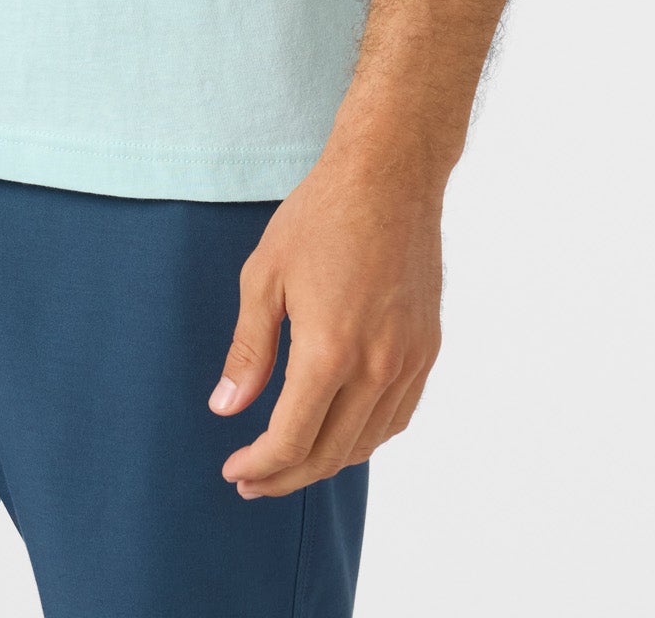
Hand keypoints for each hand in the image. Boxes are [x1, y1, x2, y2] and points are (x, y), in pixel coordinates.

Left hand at [209, 141, 442, 496]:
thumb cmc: (319, 217)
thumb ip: (248, 350)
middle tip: (252, 480)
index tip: (234, 472)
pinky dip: (366, 437)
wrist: (390, 176)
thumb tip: (226, 408)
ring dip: (326, 461)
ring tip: (290, 460)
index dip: (260, 465)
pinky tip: (340, 431)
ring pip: (367, 443)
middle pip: (330, 453)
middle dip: (285, 475)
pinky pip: (398, 416)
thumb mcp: (264, 276)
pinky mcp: (428, 348)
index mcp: (330, 350)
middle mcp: (377, 366)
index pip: (292, 439)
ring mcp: (410, 360)